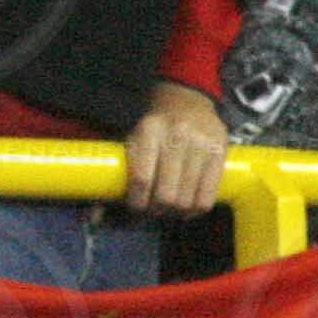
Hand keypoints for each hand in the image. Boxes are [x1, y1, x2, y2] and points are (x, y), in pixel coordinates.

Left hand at [121, 79, 226, 214]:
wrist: (186, 102)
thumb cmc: (153, 128)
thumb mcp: (132, 139)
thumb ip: (118, 173)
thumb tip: (96, 215)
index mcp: (149, 131)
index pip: (141, 179)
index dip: (137, 202)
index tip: (135, 208)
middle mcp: (177, 136)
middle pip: (166, 194)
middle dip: (157, 210)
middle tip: (154, 210)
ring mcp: (201, 144)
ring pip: (187, 199)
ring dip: (176, 213)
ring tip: (170, 210)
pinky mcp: (220, 153)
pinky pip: (208, 196)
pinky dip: (196, 210)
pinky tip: (188, 208)